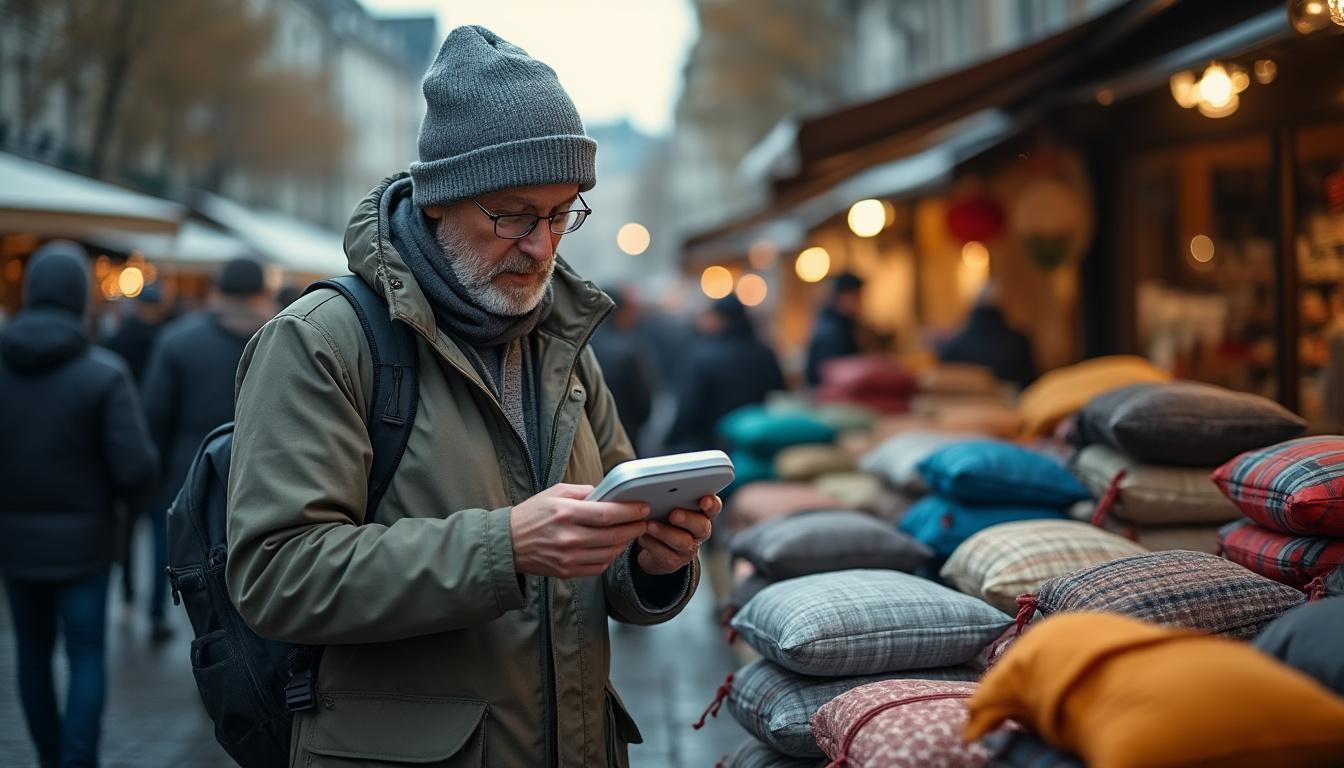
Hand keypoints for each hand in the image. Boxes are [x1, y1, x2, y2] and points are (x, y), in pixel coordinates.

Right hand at [510, 484, 649, 578]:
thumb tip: (608, 494)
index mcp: (566, 514)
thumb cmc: (532, 514)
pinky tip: (613, 547)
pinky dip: (610, 557)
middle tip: (645, 522)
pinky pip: (599, 566)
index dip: (630, 512)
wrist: (508, 543)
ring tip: (630, 533)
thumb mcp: (555, 493)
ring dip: (624, 543)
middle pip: (613, 535)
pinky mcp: (567, 571)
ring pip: (609, 552)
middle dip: (634, 528)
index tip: (643, 508)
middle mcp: (568, 538)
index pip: (607, 514)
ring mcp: (568, 557)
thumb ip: (583, 492)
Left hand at [636, 495, 721, 575]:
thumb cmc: (663, 518)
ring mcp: (688, 548)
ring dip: (665, 533)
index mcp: (702, 514)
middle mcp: (699, 532)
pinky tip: (644, 537)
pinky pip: (665, 554)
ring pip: (682, 542)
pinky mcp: (674, 561)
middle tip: (674, 514)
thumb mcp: (669, 506)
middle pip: (701, 526)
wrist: (655, 547)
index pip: (713, 508)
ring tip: (650, 525)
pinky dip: (652, 544)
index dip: (711, 504)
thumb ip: (671, 498)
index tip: (704, 500)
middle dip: (688, 519)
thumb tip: (658, 488)